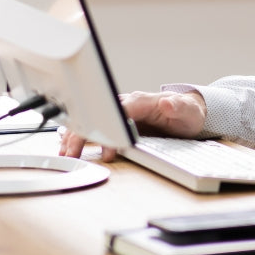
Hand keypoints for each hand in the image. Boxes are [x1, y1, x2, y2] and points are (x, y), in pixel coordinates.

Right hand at [57, 90, 207, 159]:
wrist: (187, 112)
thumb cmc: (187, 113)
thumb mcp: (188, 111)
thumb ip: (179, 107)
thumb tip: (169, 103)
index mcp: (141, 101)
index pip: (120, 109)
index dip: (110, 125)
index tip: (104, 143)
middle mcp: (127, 104)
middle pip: (98, 115)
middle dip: (85, 133)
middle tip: (73, 152)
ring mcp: (120, 112)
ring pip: (92, 120)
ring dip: (77, 135)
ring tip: (66, 153)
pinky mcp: (117, 121)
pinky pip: (94, 125)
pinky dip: (79, 134)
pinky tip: (66, 144)